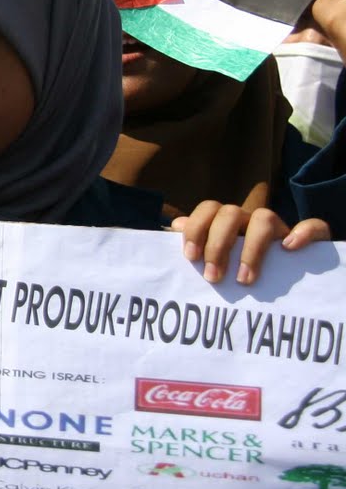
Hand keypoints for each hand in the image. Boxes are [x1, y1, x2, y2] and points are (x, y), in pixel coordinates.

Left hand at [172, 203, 330, 284]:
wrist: (283, 277)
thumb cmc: (237, 268)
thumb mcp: (215, 258)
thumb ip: (197, 241)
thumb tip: (175, 226)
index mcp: (227, 221)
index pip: (208, 208)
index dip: (196, 228)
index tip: (191, 257)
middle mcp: (251, 220)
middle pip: (231, 213)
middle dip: (218, 245)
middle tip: (213, 277)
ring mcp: (279, 228)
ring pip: (265, 218)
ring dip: (252, 249)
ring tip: (244, 280)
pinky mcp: (308, 239)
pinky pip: (312, 227)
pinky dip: (303, 233)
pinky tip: (289, 249)